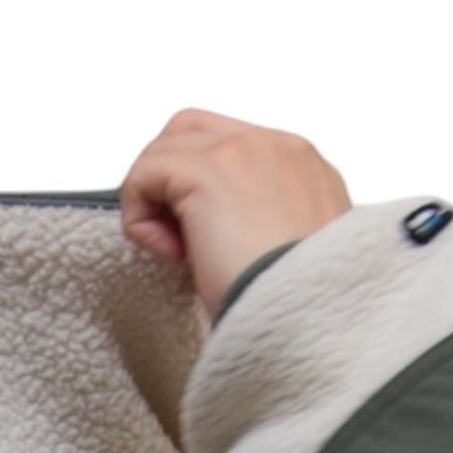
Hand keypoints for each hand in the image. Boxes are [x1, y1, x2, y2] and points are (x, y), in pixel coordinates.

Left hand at [116, 110, 352, 319]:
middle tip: (177, 241)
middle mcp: (278, 147)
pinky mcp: (208, 173)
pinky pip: (144, 173)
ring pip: (164, 147)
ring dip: (154, 201)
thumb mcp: (293, 257)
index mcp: (303, 168)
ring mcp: (244, 151)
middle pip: (191, 131)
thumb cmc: (303, 309)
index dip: (202, 193)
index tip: (214, 248)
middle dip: (168, 179)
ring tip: (177, 255)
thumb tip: (222, 230)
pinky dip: (141, 217)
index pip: (231, 148)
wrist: (311, 322)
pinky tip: (171, 257)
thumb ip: (267, 225)